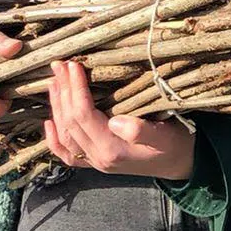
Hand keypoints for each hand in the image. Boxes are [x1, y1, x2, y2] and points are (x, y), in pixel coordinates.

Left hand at [42, 60, 196, 181]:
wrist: (182, 165)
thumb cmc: (176, 145)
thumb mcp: (167, 136)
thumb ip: (143, 131)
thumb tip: (116, 121)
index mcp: (113, 150)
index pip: (84, 115)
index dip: (75, 89)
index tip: (73, 65)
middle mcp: (98, 158)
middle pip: (70, 121)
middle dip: (63, 91)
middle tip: (59, 66)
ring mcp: (94, 162)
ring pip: (65, 134)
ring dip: (56, 106)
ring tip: (54, 82)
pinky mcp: (95, 162)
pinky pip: (67, 154)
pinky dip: (54, 138)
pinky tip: (48, 122)